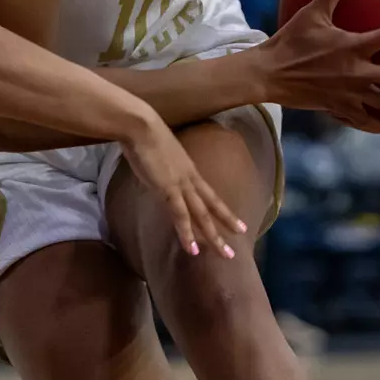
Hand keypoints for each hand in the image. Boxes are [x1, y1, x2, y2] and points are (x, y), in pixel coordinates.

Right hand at [117, 110, 247, 258]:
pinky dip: (186, 233)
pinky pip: (180, 215)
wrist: (140, 126)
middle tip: (239, 242)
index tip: (237, 223)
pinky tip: (192, 249)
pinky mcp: (168, 189)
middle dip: (227, 225)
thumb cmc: (143, 136)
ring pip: (203, 215)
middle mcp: (190, 178)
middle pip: (212, 206)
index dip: (223, 210)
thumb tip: (156, 175)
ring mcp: (182, 184)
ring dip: (213, 236)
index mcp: (189, 169)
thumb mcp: (158, 156)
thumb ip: (161, 168)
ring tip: (225, 254)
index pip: (210, 194)